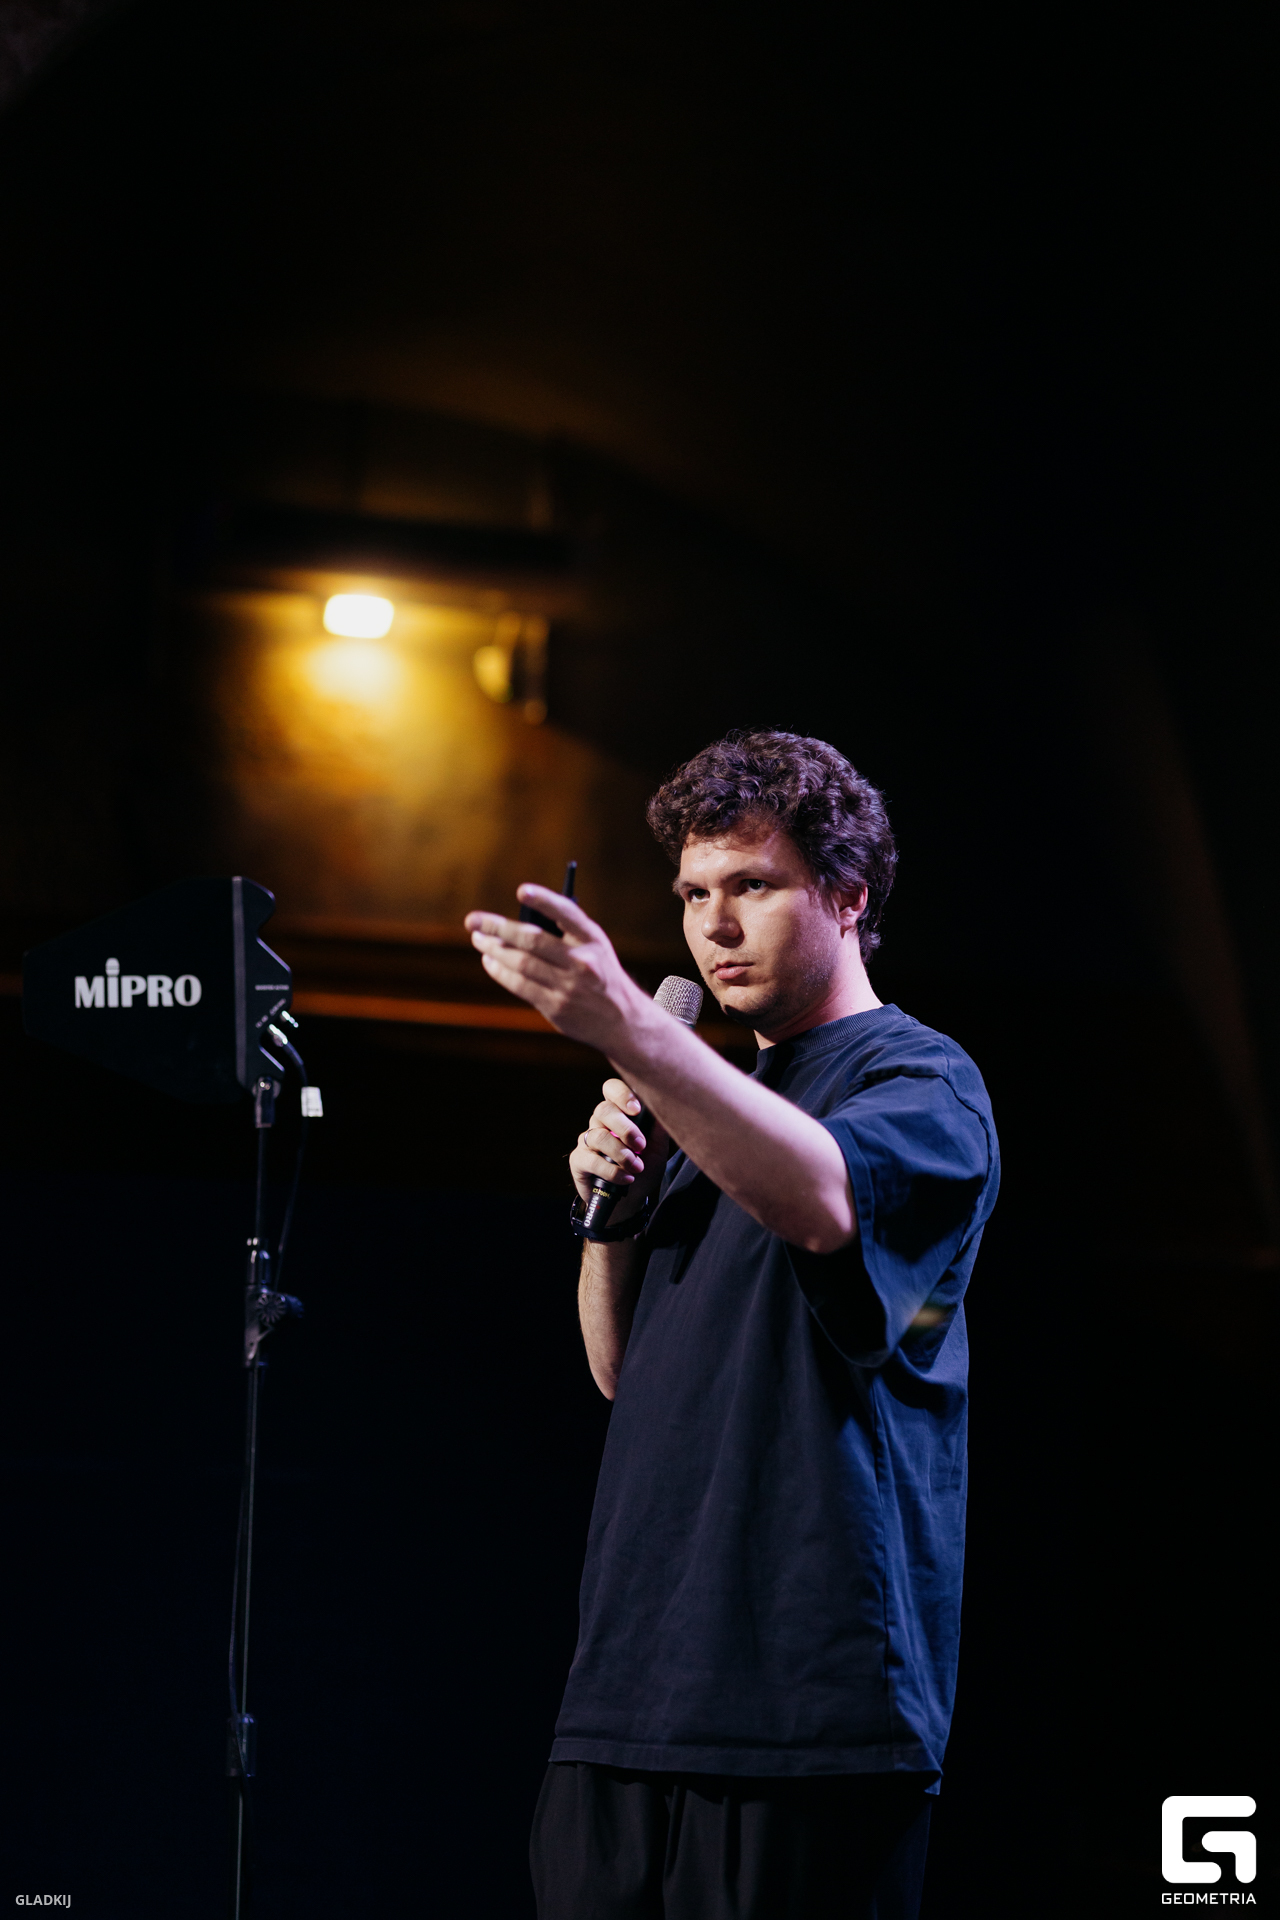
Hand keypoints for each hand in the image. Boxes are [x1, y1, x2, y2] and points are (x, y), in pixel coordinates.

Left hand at [464, 886, 644, 1051]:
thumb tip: (511, 926)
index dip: (543, 901)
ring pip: (521, 963)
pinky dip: (499, 971)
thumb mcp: (593, 946)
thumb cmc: (598, 972)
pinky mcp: (556, 1007)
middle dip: (497, 928)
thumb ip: (562, 932)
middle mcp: (582, 961)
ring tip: (479, 939)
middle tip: (473, 920)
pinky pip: (519, 985)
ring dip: (493, 949)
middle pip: (532, 940)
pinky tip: (490, 961)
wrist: (621, 1018)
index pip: (566, 913)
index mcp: (593, 939)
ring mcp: (569, 986)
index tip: (521, 891)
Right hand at [570, 1078, 671, 1211]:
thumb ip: (659, 1128)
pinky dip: (612, 1171)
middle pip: (603, 1110)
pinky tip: (626, 1178)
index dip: (621, 1094)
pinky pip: (592, 1160)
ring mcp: (587, 1140)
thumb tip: (666, 1106)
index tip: (636, 1110)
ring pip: (598, 1136)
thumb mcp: (658, 1148)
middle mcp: (600, 1122)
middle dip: (625, 1128)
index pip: (611, 1089)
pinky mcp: (578, 1160)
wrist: (631, 1199)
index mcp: (618, 1112)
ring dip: (621, 1154)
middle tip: (641, 1146)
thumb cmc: (644, 1167)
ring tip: (637, 1168)